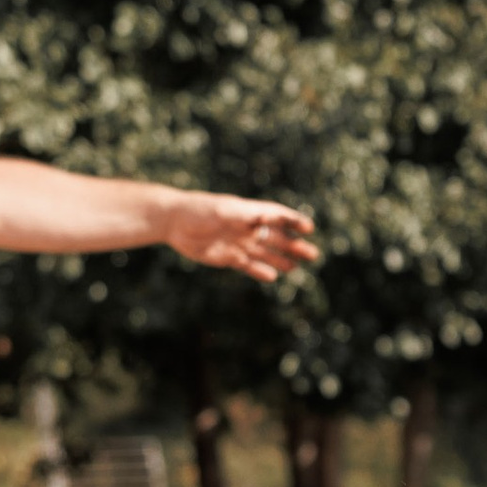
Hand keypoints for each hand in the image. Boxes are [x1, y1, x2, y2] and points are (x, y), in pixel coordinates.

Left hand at [159, 191, 318, 285]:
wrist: (173, 221)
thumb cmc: (198, 209)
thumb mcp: (223, 209)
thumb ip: (245, 215)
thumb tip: (268, 217)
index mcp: (248, 212)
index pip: (276, 215)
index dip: (293, 221)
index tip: (309, 228)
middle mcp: (246, 227)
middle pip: (275, 237)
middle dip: (294, 245)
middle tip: (313, 255)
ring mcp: (237, 242)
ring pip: (264, 252)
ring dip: (280, 259)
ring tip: (296, 267)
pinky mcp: (226, 256)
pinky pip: (247, 265)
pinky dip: (259, 270)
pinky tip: (272, 276)